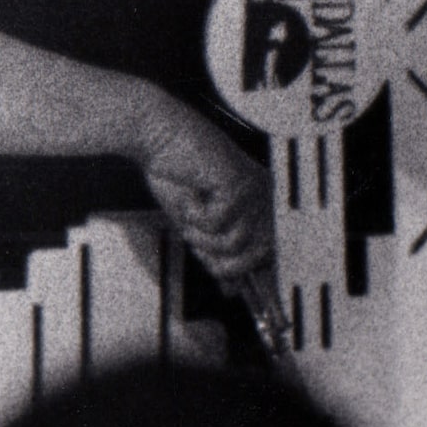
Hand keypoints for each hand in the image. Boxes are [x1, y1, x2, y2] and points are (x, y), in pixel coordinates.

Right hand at [136, 99, 275, 283]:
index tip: (234, 289)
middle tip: (196, 238)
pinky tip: (191, 196)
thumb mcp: (196, 225)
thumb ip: (217, 254)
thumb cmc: (174, 174)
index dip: (250, 274)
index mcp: (260, 202)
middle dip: (221, 260)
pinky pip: (217, 225)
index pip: (269, 252)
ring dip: (202, 237)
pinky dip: (195, 217)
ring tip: (191, 214)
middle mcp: (264, 195)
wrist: (157, 137)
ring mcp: (254, 189)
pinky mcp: (238, 184)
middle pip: (256, 256)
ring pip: (234, 244)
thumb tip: (232, 290)